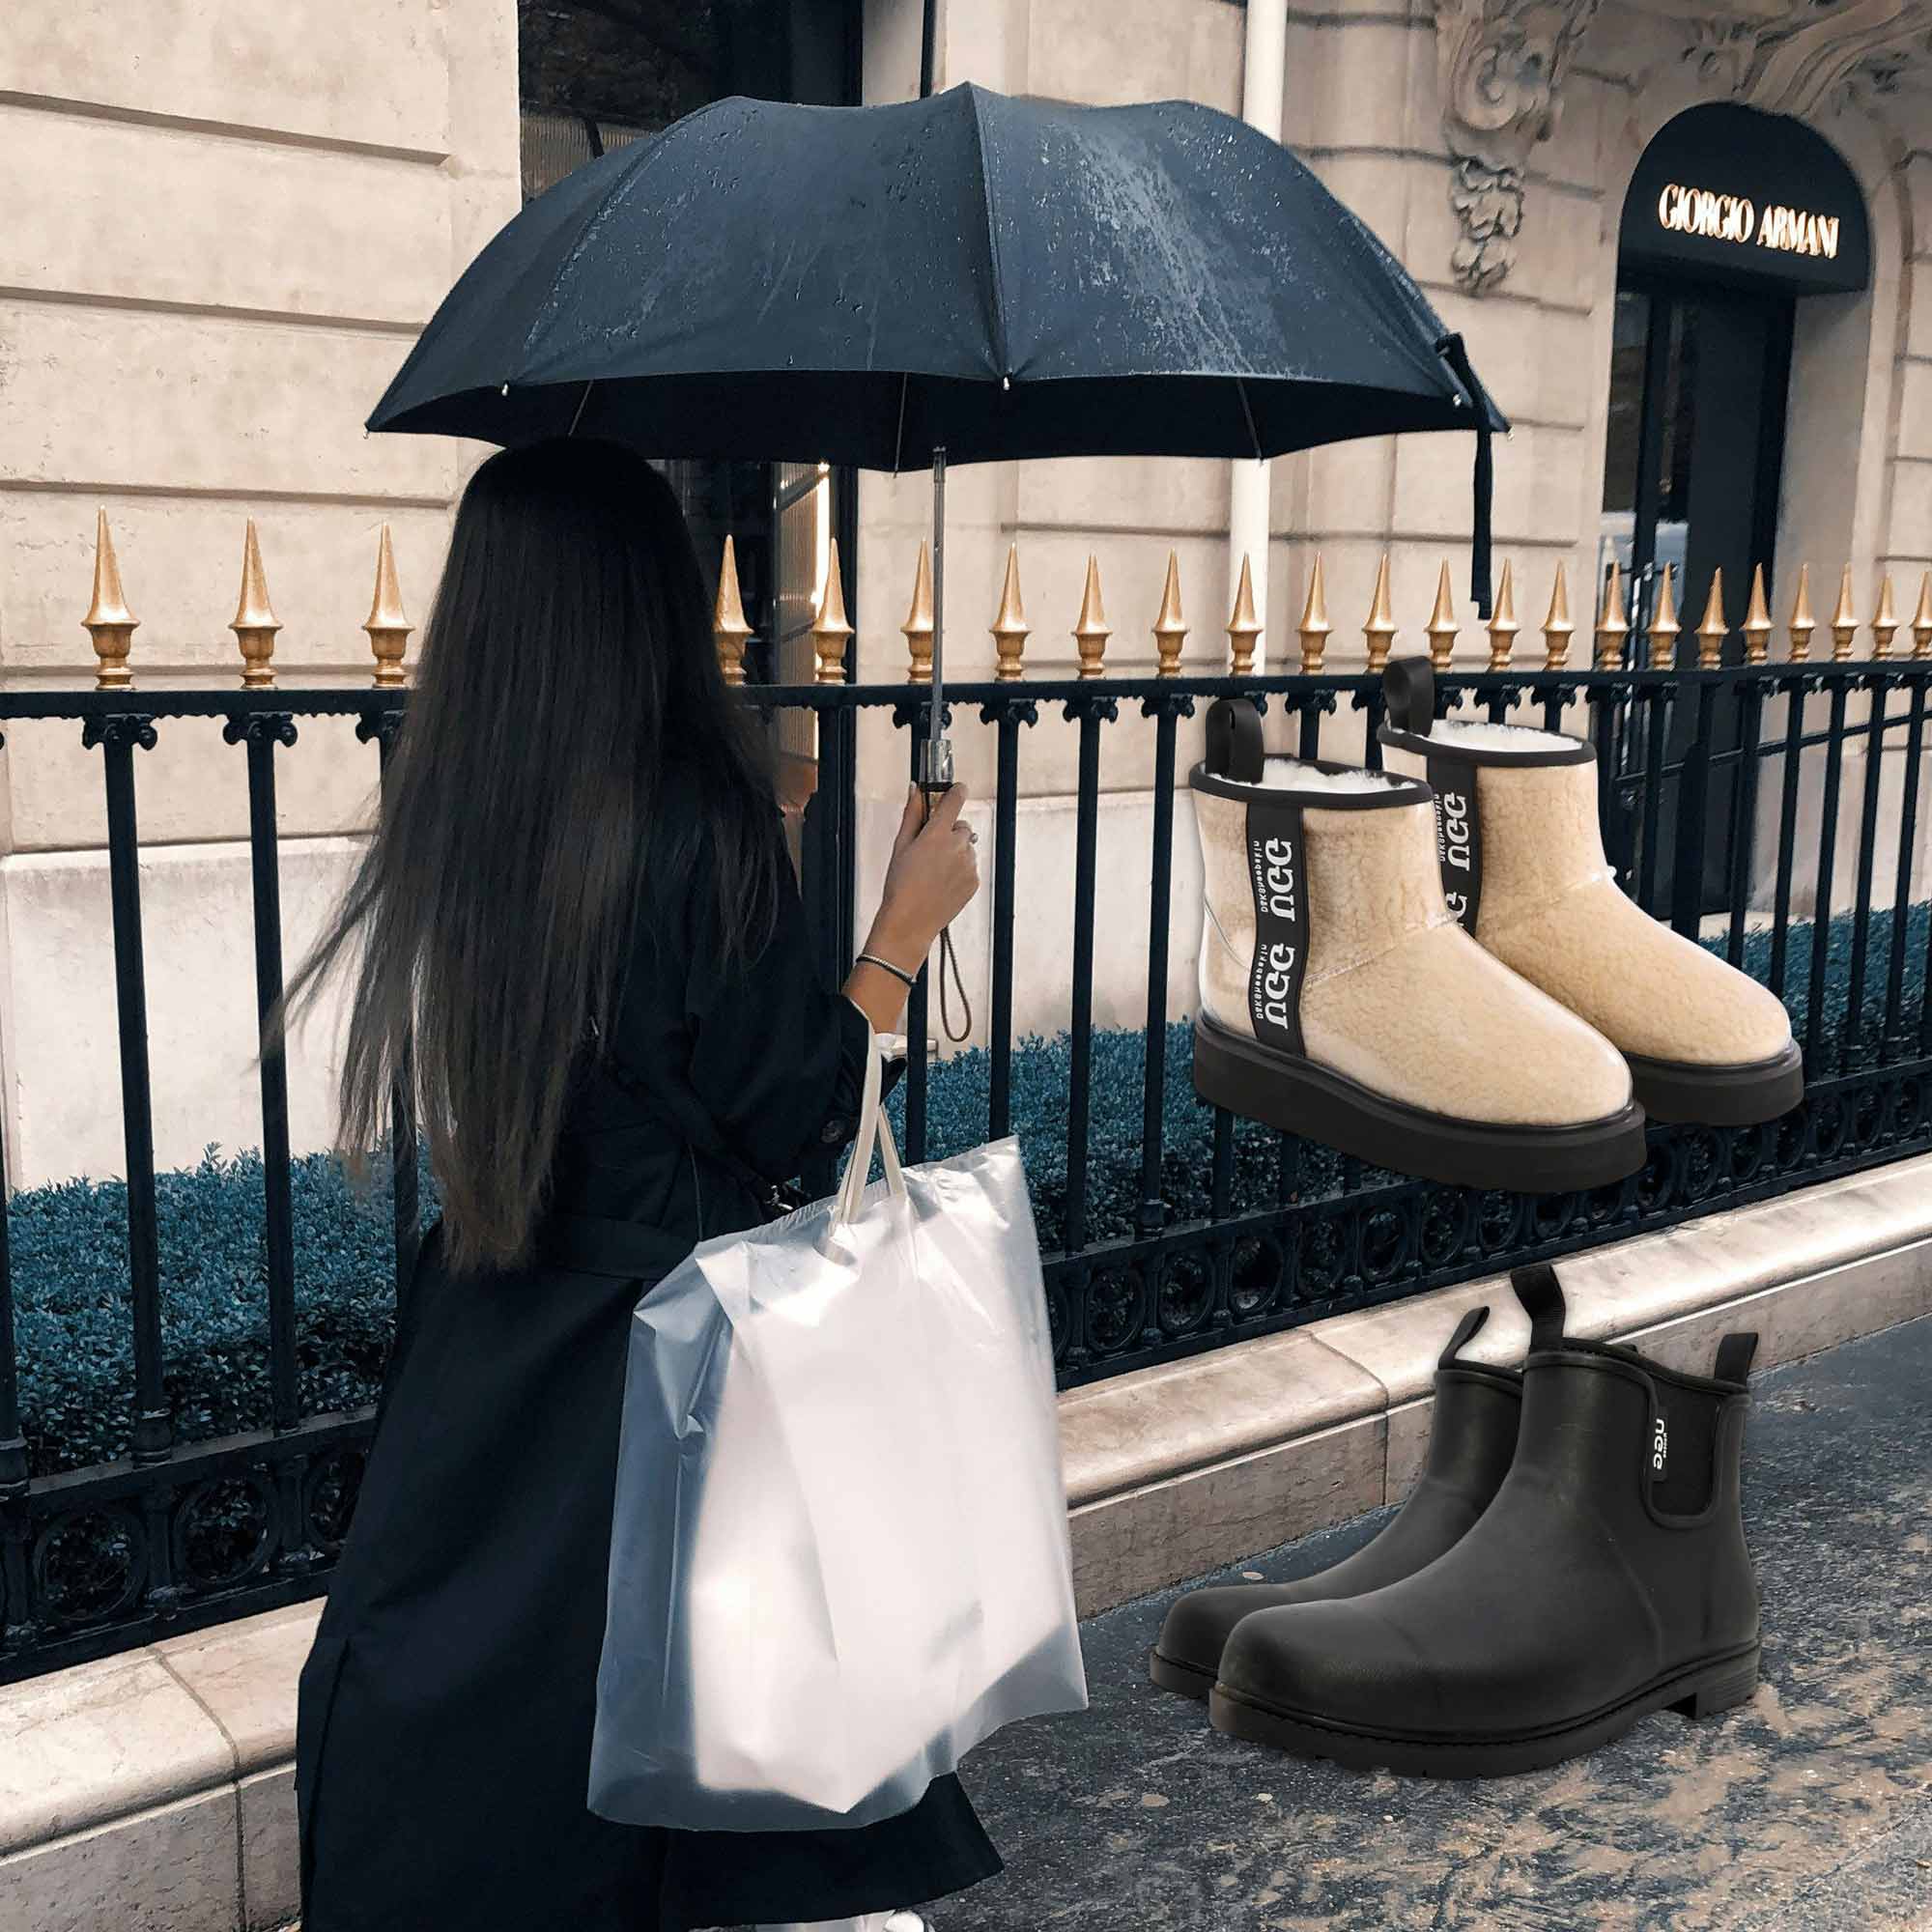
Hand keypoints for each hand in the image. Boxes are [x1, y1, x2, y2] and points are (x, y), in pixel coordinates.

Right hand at [867, 784, 979, 968]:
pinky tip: (941, 881)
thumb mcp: (900, 846)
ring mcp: (968, 864)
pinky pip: (970, 866)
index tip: (956, 789)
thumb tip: (915, 790)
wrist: (910, 921)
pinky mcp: (974, 881)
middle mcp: (957, 846)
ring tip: (934, 870)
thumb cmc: (901, 886)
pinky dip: (959, 869)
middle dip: (949, 831)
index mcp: (937, 834)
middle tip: (931, 848)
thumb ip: (912, 814)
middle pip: (962, 825)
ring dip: (955, 852)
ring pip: (966, 847)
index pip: (955, 799)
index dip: (956, 791)